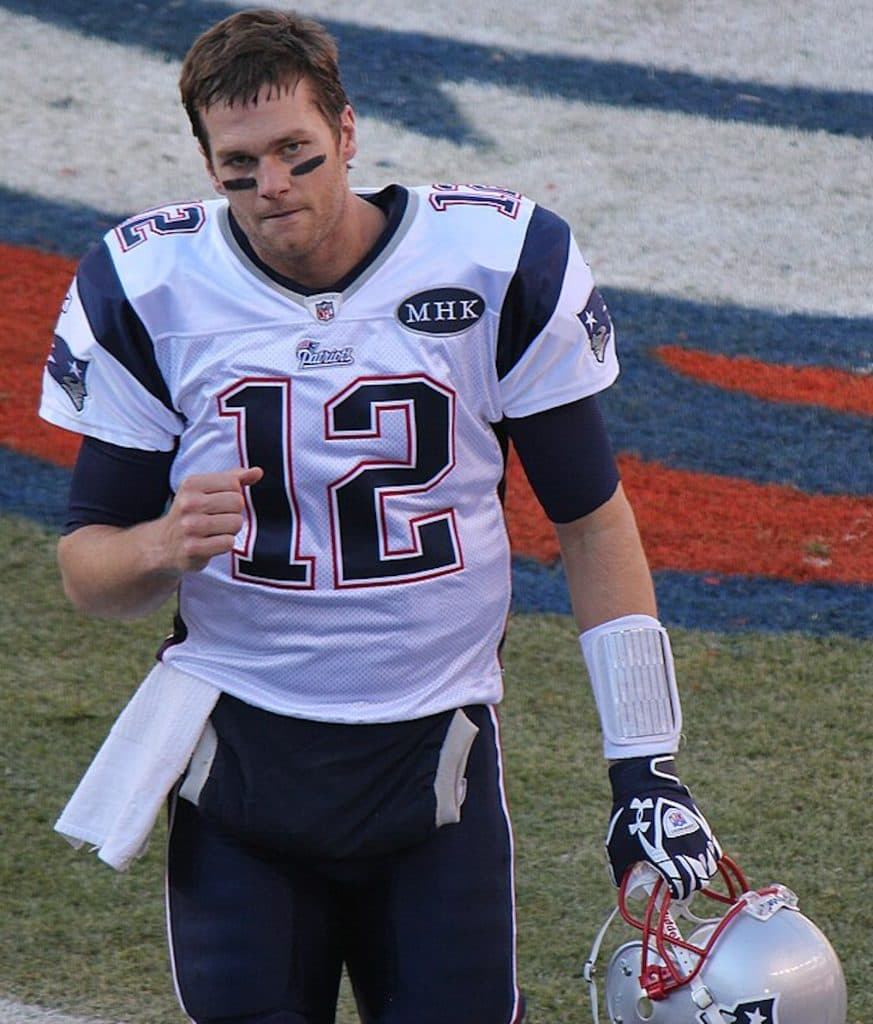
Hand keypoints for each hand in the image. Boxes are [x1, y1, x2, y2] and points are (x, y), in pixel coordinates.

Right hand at [159, 466, 262, 572]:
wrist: (163, 543)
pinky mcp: (193, 548)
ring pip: (236, 523)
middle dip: (233, 512)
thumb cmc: (191, 513)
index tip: (219, 501)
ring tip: (214, 531)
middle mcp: (188, 503)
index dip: (234, 494)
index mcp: (191, 484)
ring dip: (230, 529)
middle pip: (237, 503)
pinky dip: (224, 544)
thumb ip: (233, 479)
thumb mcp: (206, 490)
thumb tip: (258, 472)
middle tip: (217, 518)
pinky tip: (211, 543)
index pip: (234, 483)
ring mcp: (189, 527)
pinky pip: (228, 543)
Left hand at [605, 755, 720, 900]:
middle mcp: (688, 853)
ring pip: (708, 866)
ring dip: (699, 871)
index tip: (668, 891)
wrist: (646, 787)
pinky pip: (712, 850)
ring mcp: (699, 839)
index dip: (675, 895)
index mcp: (668, 862)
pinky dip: (706, 856)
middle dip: (688, 884)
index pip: (681, 889)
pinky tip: (692, 852)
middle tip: (676, 879)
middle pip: (698, 880)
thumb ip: (620, 869)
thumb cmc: (631, 818)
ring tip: (686, 866)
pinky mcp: (703, 827)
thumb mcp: (618, 846)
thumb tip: (621, 883)